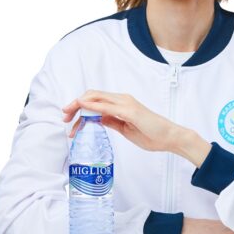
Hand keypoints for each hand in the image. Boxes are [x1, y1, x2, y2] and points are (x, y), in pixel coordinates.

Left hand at [62, 90, 185, 153]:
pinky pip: (107, 107)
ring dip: (80, 106)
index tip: (69, 119)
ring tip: (68, 116)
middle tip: (64, 117)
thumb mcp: (125, 129)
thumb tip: (98, 119)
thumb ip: (112, 121)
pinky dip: (93, 106)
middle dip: (74, 105)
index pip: (96, 100)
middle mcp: (122, 99)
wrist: (169, 137)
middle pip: (92, 96)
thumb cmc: (151, 134)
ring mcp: (126, 103)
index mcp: (121, 103)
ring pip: (97, 98)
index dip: (79, 106)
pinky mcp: (130, 111)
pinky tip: (83, 108)